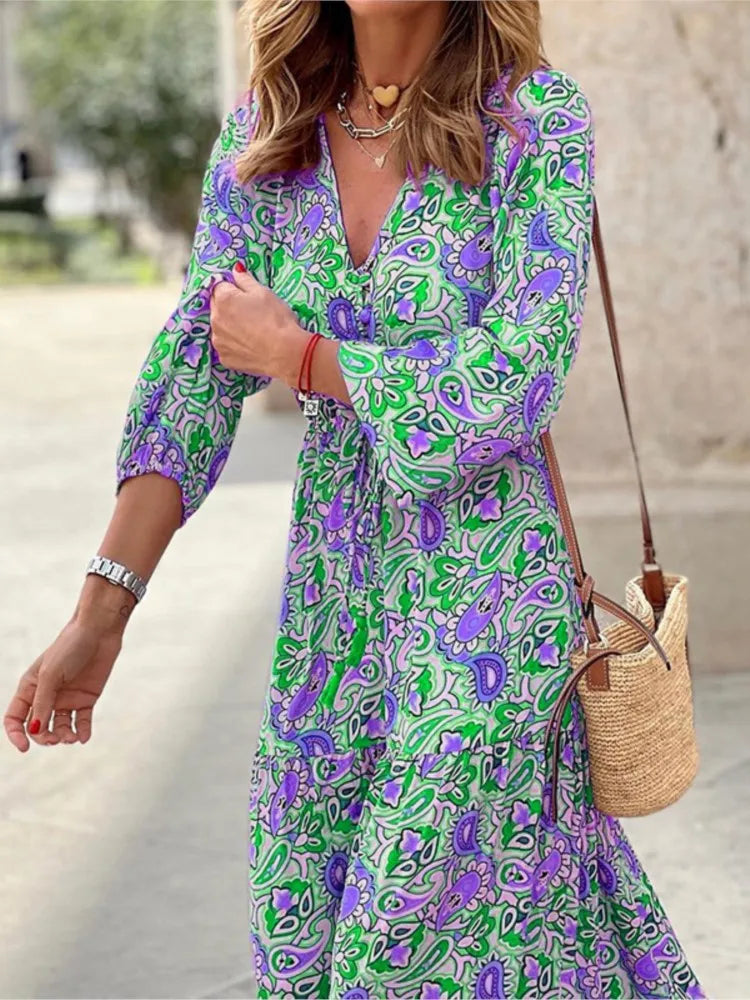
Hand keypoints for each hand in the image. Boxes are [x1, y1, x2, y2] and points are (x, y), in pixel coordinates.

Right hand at [4, 612, 125, 750]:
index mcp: (30, 687)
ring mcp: (67, 698)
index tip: (25, 747)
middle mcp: (47, 695)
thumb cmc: (70, 647)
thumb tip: (35, 730)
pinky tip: (83, 737)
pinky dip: (82, 732)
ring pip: (60, 727)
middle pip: (38, 727)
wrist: (99, 632)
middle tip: (56, 739)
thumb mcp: (51, 675)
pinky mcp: (86, 699)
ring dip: (64, 737)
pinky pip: (82, 722)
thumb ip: (43, 703)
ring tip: (72, 738)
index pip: (15, 717)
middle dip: (44, 737)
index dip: (16, 734)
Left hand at [209, 263, 307, 383]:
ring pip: (220, 328)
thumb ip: (245, 280)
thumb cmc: (276, 320)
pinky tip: (250, 344)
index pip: (219, 287)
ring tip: (252, 331)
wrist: (285, 353)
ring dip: (230, 326)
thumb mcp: (263, 293)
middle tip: (251, 313)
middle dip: (229, 307)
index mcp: (223, 299)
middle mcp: (215, 319)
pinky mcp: (225, 358)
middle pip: (217, 307)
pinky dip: (234, 345)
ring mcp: (218, 341)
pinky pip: (226, 346)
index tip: (246, 296)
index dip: (233, 290)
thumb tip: (236, 270)